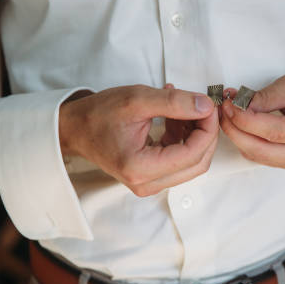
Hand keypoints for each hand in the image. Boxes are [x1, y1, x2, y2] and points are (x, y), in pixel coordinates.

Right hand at [59, 84, 217, 196]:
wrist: (76, 128)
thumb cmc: (99, 115)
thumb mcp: (137, 100)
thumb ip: (175, 102)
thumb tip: (205, 106)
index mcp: (140, 168)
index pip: (192, 154)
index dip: (207, 129)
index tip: (209, 106)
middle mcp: (147, 183)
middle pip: (198, 162)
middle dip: (206, 133)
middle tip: (203, 106)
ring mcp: (150, 183)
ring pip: (192, 162)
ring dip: (195, 134)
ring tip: (183, 106)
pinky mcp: (152, 177)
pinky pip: (181, 161)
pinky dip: (185, 137)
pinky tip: (175, 116)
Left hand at [220, 69, 284, 171]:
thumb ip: (266, 98)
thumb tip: (238, 106)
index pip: (275, 132)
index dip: (247, 120)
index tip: (229, 105)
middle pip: (263, 150)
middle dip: (236, 130)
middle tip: (222, 109)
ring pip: (259, 156)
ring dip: (238, 136)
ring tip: (228, 113)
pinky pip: (261, 157)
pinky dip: (246, 141)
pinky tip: (238, 124)